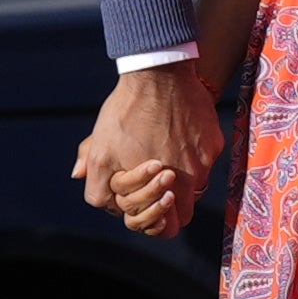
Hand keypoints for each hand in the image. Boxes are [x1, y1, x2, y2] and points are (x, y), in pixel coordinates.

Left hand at [78, 60, 222, 240]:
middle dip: (172, 202)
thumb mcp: (101, 146)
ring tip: (164, 152)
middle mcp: (192, 179)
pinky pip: (206, 158)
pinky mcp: (215, 141)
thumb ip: (96, 181)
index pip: (171, 226)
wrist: (159, 72)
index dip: (159, 220)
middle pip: (186, 209)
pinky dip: (193, 152)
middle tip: (156, 184)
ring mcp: (207, 160)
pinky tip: (177, 132)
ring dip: (183, 176)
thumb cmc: (127, 112)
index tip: (149, 204)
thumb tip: (83, 183)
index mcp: (165, 189)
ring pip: (198, 182)